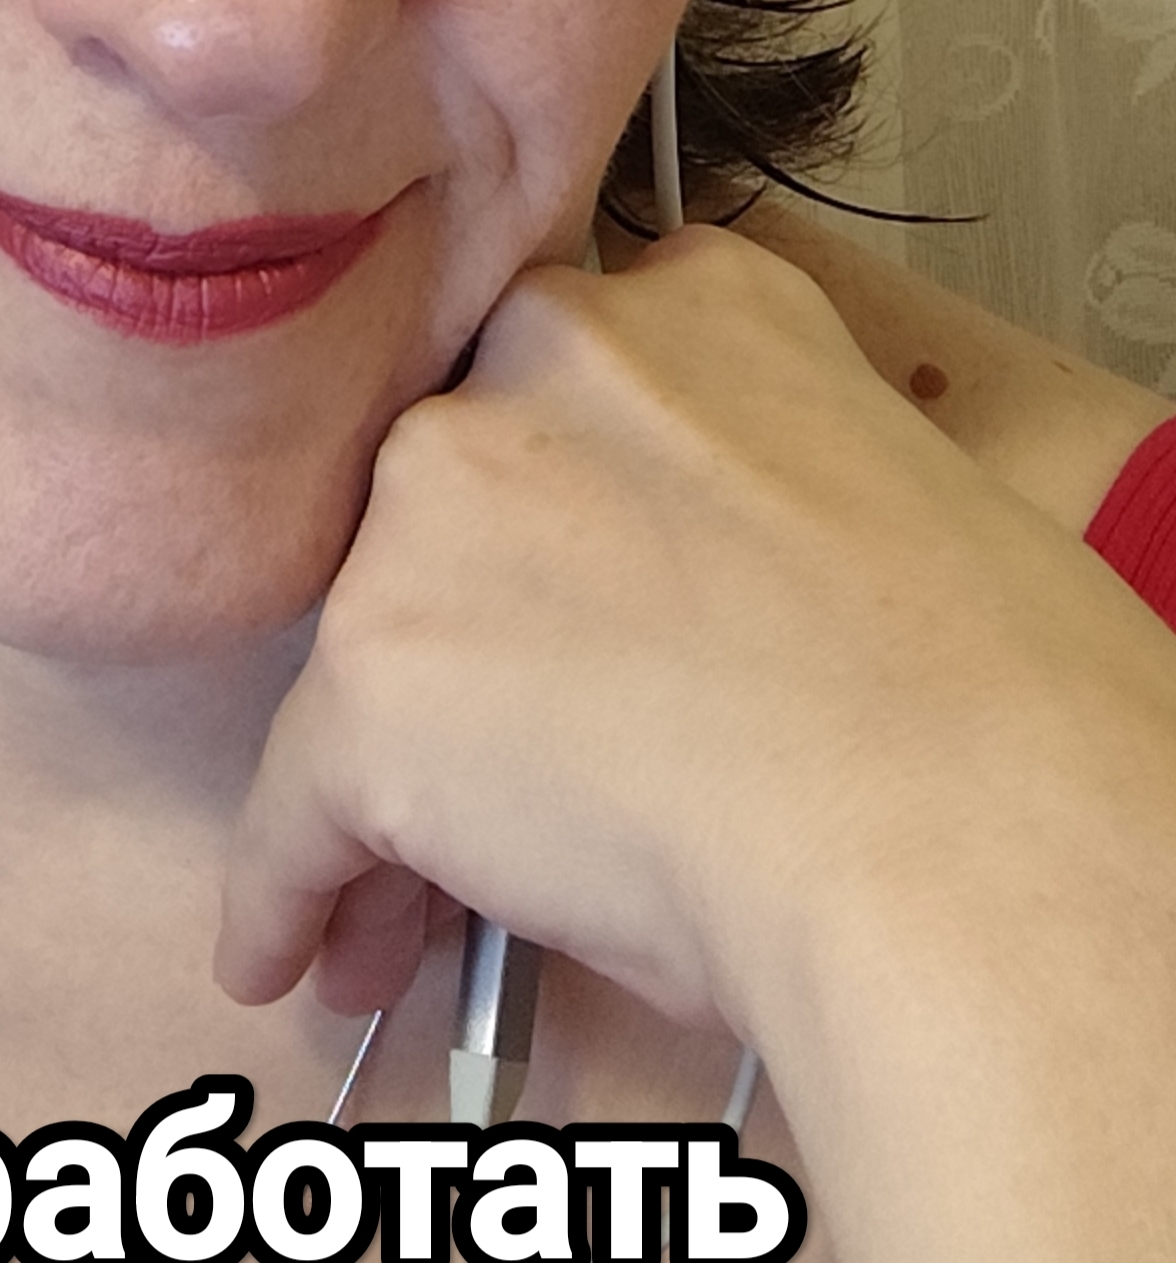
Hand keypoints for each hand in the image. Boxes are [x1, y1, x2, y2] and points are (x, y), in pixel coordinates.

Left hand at [214, 225, 1160, 1051]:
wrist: (953, 819)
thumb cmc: (976, 701)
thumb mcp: (877, 499)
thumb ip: (739, 499)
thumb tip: (683, 616)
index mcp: (689, 309)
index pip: (567, 393)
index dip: (561, 518)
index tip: (565, 602)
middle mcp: (527, 370)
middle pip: (444, 516)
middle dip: (464, 643)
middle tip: (508, 767)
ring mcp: (427, 526)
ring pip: (366, 664)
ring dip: (389, 782)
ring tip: (410, 918)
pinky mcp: (365, 687)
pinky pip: (292, 809)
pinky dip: (286, 890)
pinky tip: (290, 954)